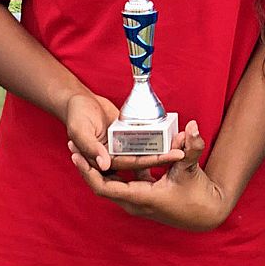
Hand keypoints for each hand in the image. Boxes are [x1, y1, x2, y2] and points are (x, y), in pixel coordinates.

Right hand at [64, 91, 181, 173]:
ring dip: (163, 146)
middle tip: (187, 149)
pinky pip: (144, 137)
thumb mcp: (80, 130)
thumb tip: (106, 165)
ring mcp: (121, 145)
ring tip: (184, 142)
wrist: (79, 100)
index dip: (155, 160)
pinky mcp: (126, 135)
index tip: (178, 155)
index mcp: (104, 160)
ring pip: (146, 149)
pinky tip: (172, 133)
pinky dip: (156, 136)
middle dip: (165, 155)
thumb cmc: (76, 115)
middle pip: (144, 158)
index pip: (133, 164)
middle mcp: (114, 156)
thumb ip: (91, 147)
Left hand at [69, 121, 230, 230]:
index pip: (103, 187)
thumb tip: (192, 126)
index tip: (76, 155)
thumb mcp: (192, 170)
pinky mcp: (144, 195)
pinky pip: (124, 181)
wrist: (206, 215)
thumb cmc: (198, 197)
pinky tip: (116, 152)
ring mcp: (137, 200)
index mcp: (140, 197)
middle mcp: (134, 202)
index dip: (88, 171)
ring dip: (99, 167)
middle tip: (73, 145)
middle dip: (86, 165)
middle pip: (101, 184)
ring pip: (111, 183)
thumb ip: (190, 148)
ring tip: (87, 147)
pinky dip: (118, 168)